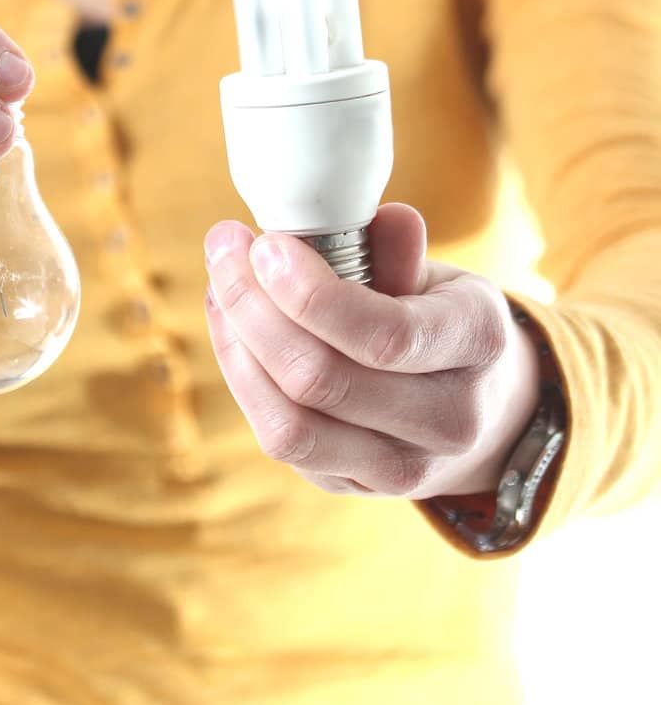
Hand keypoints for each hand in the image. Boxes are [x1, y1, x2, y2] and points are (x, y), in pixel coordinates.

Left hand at [202, 203, 540, 500]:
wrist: (485, 411)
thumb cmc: (444, 319)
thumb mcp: (442, 275)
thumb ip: (403, 250)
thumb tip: (386, 219)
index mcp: (477, 345)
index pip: (385, 335)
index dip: (311, 293)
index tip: (267, 245)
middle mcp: (449, 422)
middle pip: (321, 381)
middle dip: (254, 306)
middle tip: (226, 247)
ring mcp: (400, 469)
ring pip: (291, 425)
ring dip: (238, 347)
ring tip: (220, 286)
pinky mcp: (350, 485)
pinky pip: (282, 439)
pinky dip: (243, 379)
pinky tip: (231, 326)